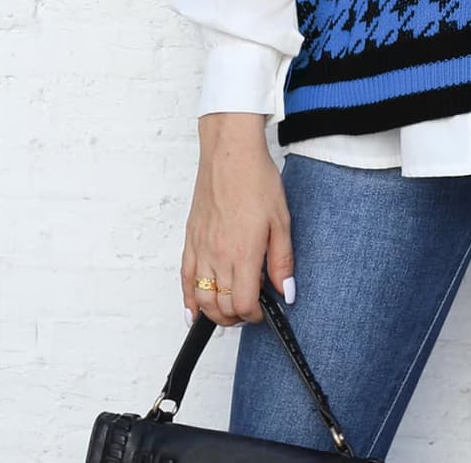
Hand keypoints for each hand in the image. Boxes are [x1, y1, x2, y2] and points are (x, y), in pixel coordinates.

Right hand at [180, 113, 295, 328]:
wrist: (230, 153)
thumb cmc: (256, 180)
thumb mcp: (281, 221)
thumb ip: (282, 261)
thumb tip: (286, 291)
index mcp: (243, 254)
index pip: (243, 305)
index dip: (255, 315)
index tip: (264, 310)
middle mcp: (217, 256)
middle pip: (221, 307)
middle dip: (237, 317)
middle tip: (251, 310)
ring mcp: (201, 249)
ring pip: (201, 298)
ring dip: (214, 313)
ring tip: (229, 312)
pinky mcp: (190, 239)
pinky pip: (184, 279)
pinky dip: (188, 300)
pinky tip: (193, 311)